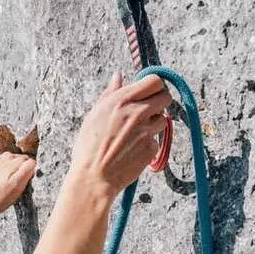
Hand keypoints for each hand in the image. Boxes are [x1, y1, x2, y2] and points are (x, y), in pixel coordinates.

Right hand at [67, 73, 174, 197]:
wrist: (94, 177)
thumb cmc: (89, 146)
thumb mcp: (94, 114)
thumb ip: (110, 93)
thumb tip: (118, 76)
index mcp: (122, 100)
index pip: (155, 81)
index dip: (154, 85)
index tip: (149, 91)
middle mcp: (137, 113)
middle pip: (166, 97)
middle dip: (159, 101)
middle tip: (149, 109)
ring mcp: (147, 131)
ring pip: (163, 119)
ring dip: (154, 122)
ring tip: (136, 132)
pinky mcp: (151, 148)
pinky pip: (156, 139)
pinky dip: (148, 142)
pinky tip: (133, 148)